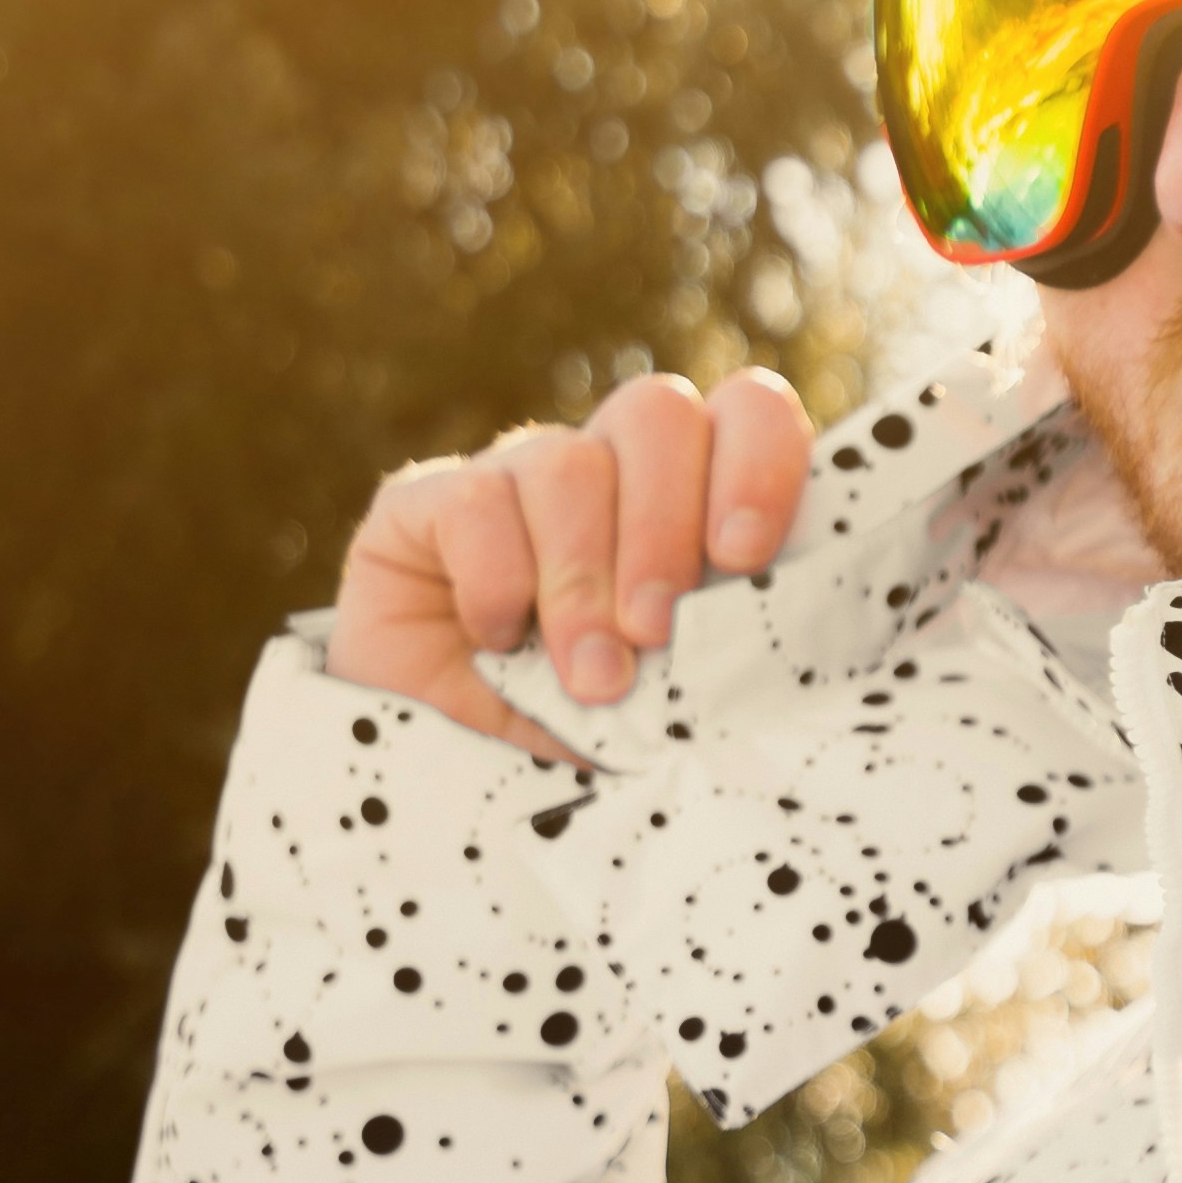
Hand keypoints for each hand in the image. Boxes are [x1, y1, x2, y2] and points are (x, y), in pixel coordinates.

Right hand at [327, 368, 812, 755]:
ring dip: (582, 580)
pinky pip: (474, 502)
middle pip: (656, 414)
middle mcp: (607, 466)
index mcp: (692, 494)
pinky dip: (497, 580)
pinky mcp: (422, 504)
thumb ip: (720, 660)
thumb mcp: (672, 704)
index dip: (759, 464)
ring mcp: (514, 475)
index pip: (748, 411)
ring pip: (567, 463)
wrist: (440, 771)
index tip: (744, 558)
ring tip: (590, 677)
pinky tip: (499, 642)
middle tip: (655, 632)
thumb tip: (758, 648)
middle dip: (662, 530)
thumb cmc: (587, 734)